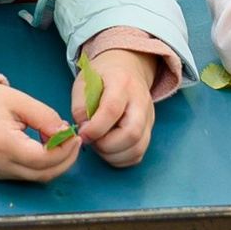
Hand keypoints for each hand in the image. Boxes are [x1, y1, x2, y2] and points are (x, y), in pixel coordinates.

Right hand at [0, 79, 86, 180]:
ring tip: (63, 142)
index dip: (64, 150)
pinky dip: (43, 165)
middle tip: (74, 141)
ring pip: (37, 178)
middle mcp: (0, 165)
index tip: (74, 135)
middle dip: (66, 160)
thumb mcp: (18, 101)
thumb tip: (65, 133)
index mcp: (3, 144)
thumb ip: (44, 116)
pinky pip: (28, 176)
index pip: (42, 159)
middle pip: (43, 174)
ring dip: (56, 163)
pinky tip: (48, 148)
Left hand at [72, 44, 159, 167]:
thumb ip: (80, 107)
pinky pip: (138, 154)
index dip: (95, 128)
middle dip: (106, 145)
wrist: (125, 70)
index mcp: (122, 83)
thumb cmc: (101, 78)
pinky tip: (109, 150)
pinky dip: (121, 159)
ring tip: (99, 145)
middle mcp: (141, 101)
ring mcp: (149, 117)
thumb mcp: (84, 84)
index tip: (82, 135)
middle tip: (92, 141)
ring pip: (138, 148)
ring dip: (113, 155)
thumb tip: (84, 133)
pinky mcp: (149, 130)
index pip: (112, 110)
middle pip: (132, 133)